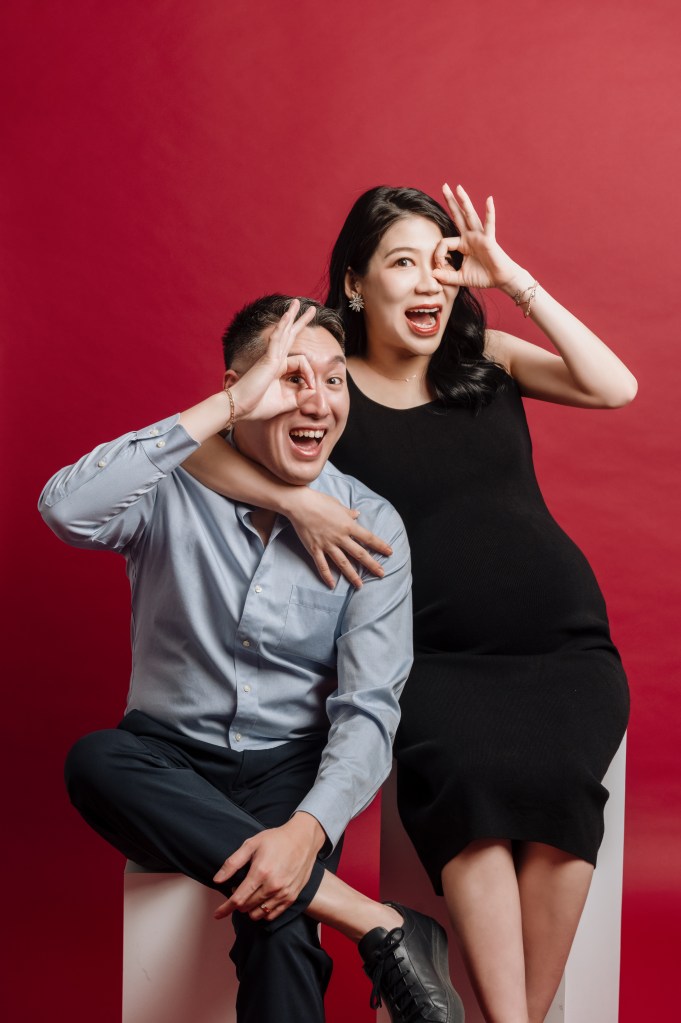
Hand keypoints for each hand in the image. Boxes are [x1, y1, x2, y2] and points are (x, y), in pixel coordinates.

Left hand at [212, 813, 325, 922]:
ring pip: (258, 914)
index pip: (238, 899)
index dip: (225, 908)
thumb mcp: (251, 844)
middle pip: (246, 908)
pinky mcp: (292, 897)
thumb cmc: (276, 839)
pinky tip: (261, 901)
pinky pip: (272, 915)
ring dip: (249, 909)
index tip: (217, 914)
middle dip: (237, 903)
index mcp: (260, 872)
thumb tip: (217, 880)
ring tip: (250, 894)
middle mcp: (273, 886)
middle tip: (239, 888)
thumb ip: (232, 863)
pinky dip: (263, 912)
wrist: (303, 839)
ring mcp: (284, 893)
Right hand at [230, 300, 317, 421]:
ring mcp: (270, 357)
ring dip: (292, 317)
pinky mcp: (267, 359)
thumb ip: (300, 397)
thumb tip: (314, 390)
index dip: (311, 375)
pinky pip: (276, 339)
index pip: (301, 362)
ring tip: (298, 303)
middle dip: (301, 322)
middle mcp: (275, 360)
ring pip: (284, 332)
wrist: (239, 408)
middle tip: (311, 309)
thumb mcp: (286, 403)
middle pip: (290, 336)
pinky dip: (282, 326)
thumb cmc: (257, 407)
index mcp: (279, 369)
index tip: (312, 388)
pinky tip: (287, 316)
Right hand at [282, 488, 392, 588]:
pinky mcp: (314, 549)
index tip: (390, 553)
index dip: (380, 546)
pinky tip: (332, 585)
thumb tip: (357, 514)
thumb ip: (348, 513)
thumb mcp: (338, 505)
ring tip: (360, 585)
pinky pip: (322, 565)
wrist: (300, 504)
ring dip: (352, 575)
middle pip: (359, 554)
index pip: (368, 538)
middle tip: (381, 574)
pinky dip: (327, 576)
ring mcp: (327, 544)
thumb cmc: (319, 501)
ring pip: (343, 563)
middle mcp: (340, 537)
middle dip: (372, 565)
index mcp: (348, 525)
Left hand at [432, 183, 529, 295]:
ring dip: (464, 201)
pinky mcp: (489, 239)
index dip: (438, 255)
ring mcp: (479, 236)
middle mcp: (470, 236)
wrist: (501, 279)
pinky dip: (489, 212)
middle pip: (458, 216)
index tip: (439, 267)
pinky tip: (489, 200)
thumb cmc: (483, 277)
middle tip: (443, 186)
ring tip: (458, 187)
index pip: (444, 243)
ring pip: (470, 215)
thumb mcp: (460, 278)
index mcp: (463, 244)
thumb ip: (447, 277)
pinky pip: (489, 224)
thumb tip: (433, 275)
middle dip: (450, 201)